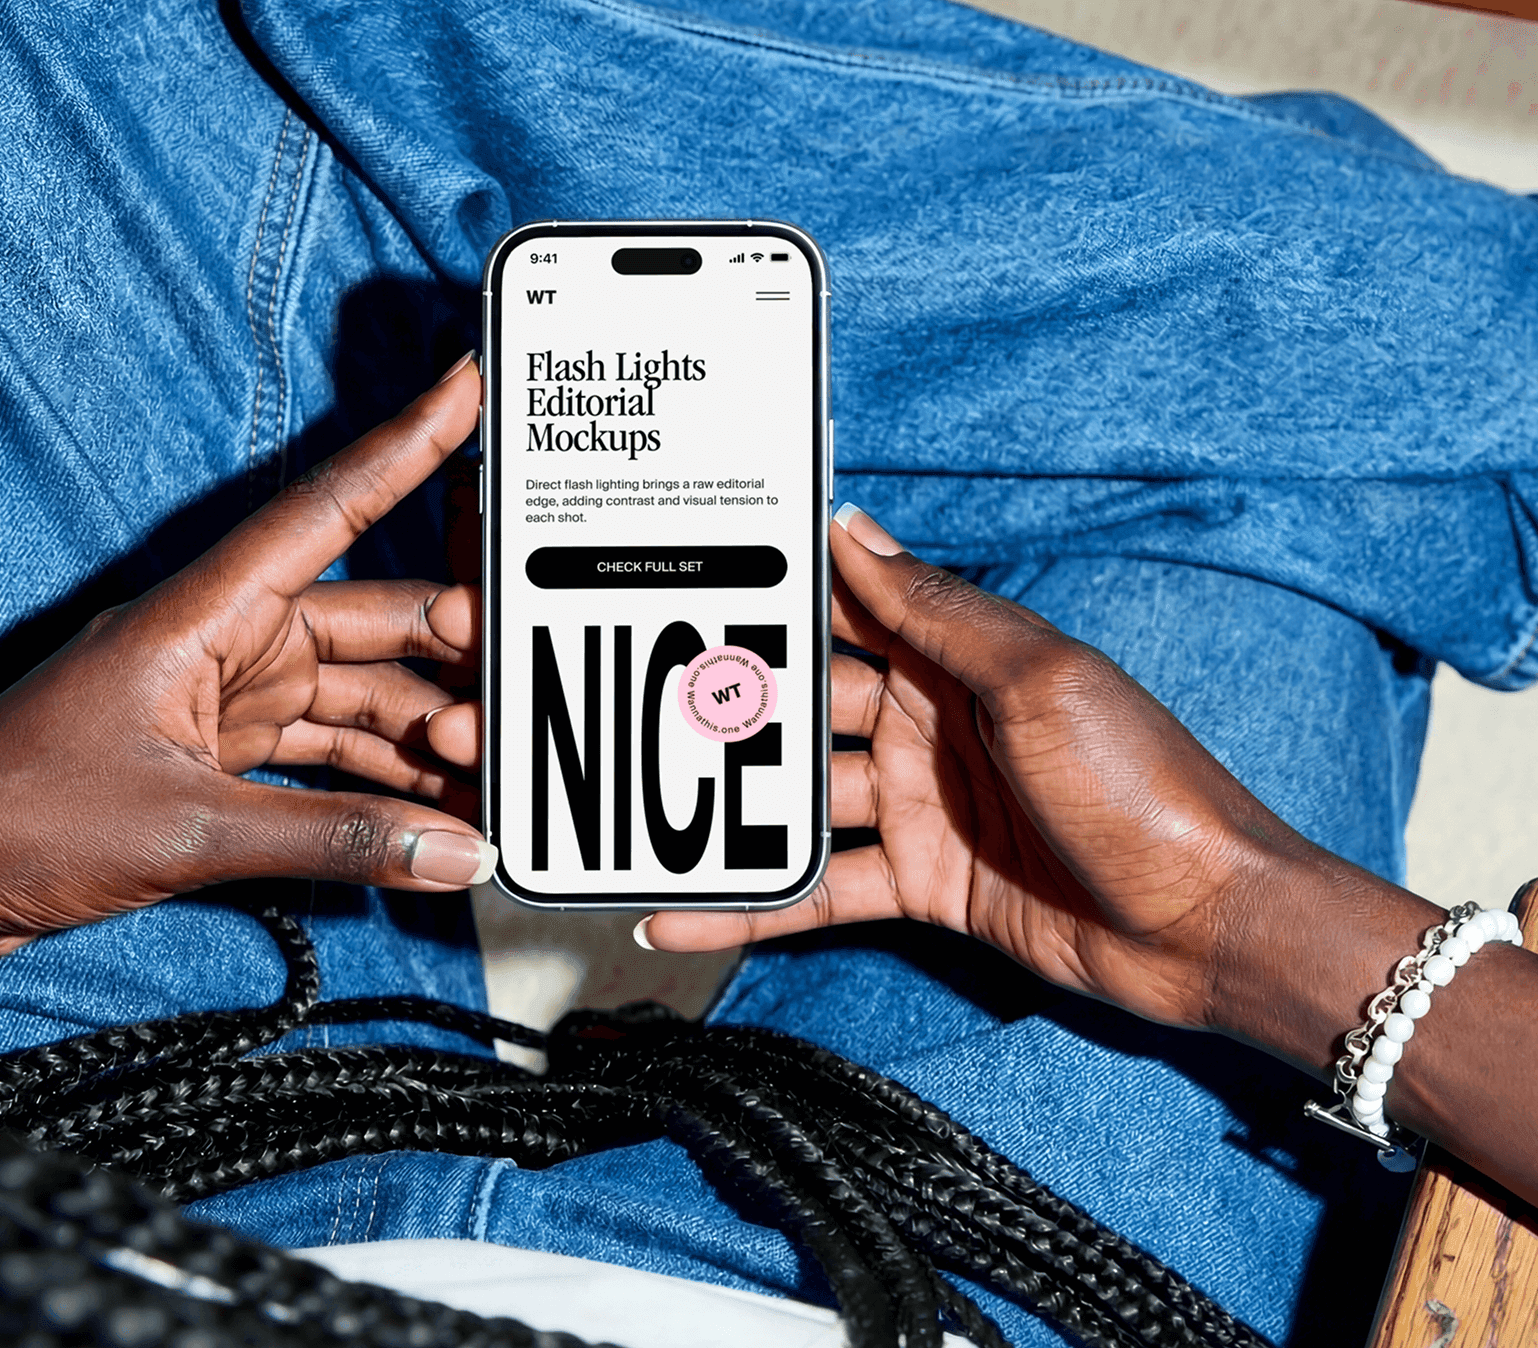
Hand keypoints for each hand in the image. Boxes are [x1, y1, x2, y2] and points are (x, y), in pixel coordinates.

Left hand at [0, 358, 489, 1031]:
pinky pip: (321, 753)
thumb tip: (447, 851)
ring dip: (417, 736)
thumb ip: (332, 840)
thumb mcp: (191, 826)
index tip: (466, 390)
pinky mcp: (214, 755)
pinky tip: (425, 816)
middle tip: (519, 684)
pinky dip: (374, 785)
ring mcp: (219, 699)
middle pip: (364, 623)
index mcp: (201, 613)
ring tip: (487, 770)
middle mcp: (220, 642)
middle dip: (447, 654)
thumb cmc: (13, 815)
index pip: (326, 509)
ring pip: (351, 697)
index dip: (403, 447)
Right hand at [646, 504, 1314, 1029]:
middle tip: (635, 706)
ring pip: (800, 801)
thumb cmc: (1145, 787)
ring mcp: (921, 808)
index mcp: (960, 661)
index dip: (775, 597)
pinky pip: (820, 889)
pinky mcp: (921, 884)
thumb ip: (936, 610)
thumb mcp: (1037, 678)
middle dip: (729, 708)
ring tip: (636, 813)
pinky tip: (687, 914)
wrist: (1204, 925)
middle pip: (806, 710)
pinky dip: (754, 906)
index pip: (849, 613)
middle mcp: (930, 727)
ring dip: (728, 810)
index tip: (691, 581)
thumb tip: (856, 530)